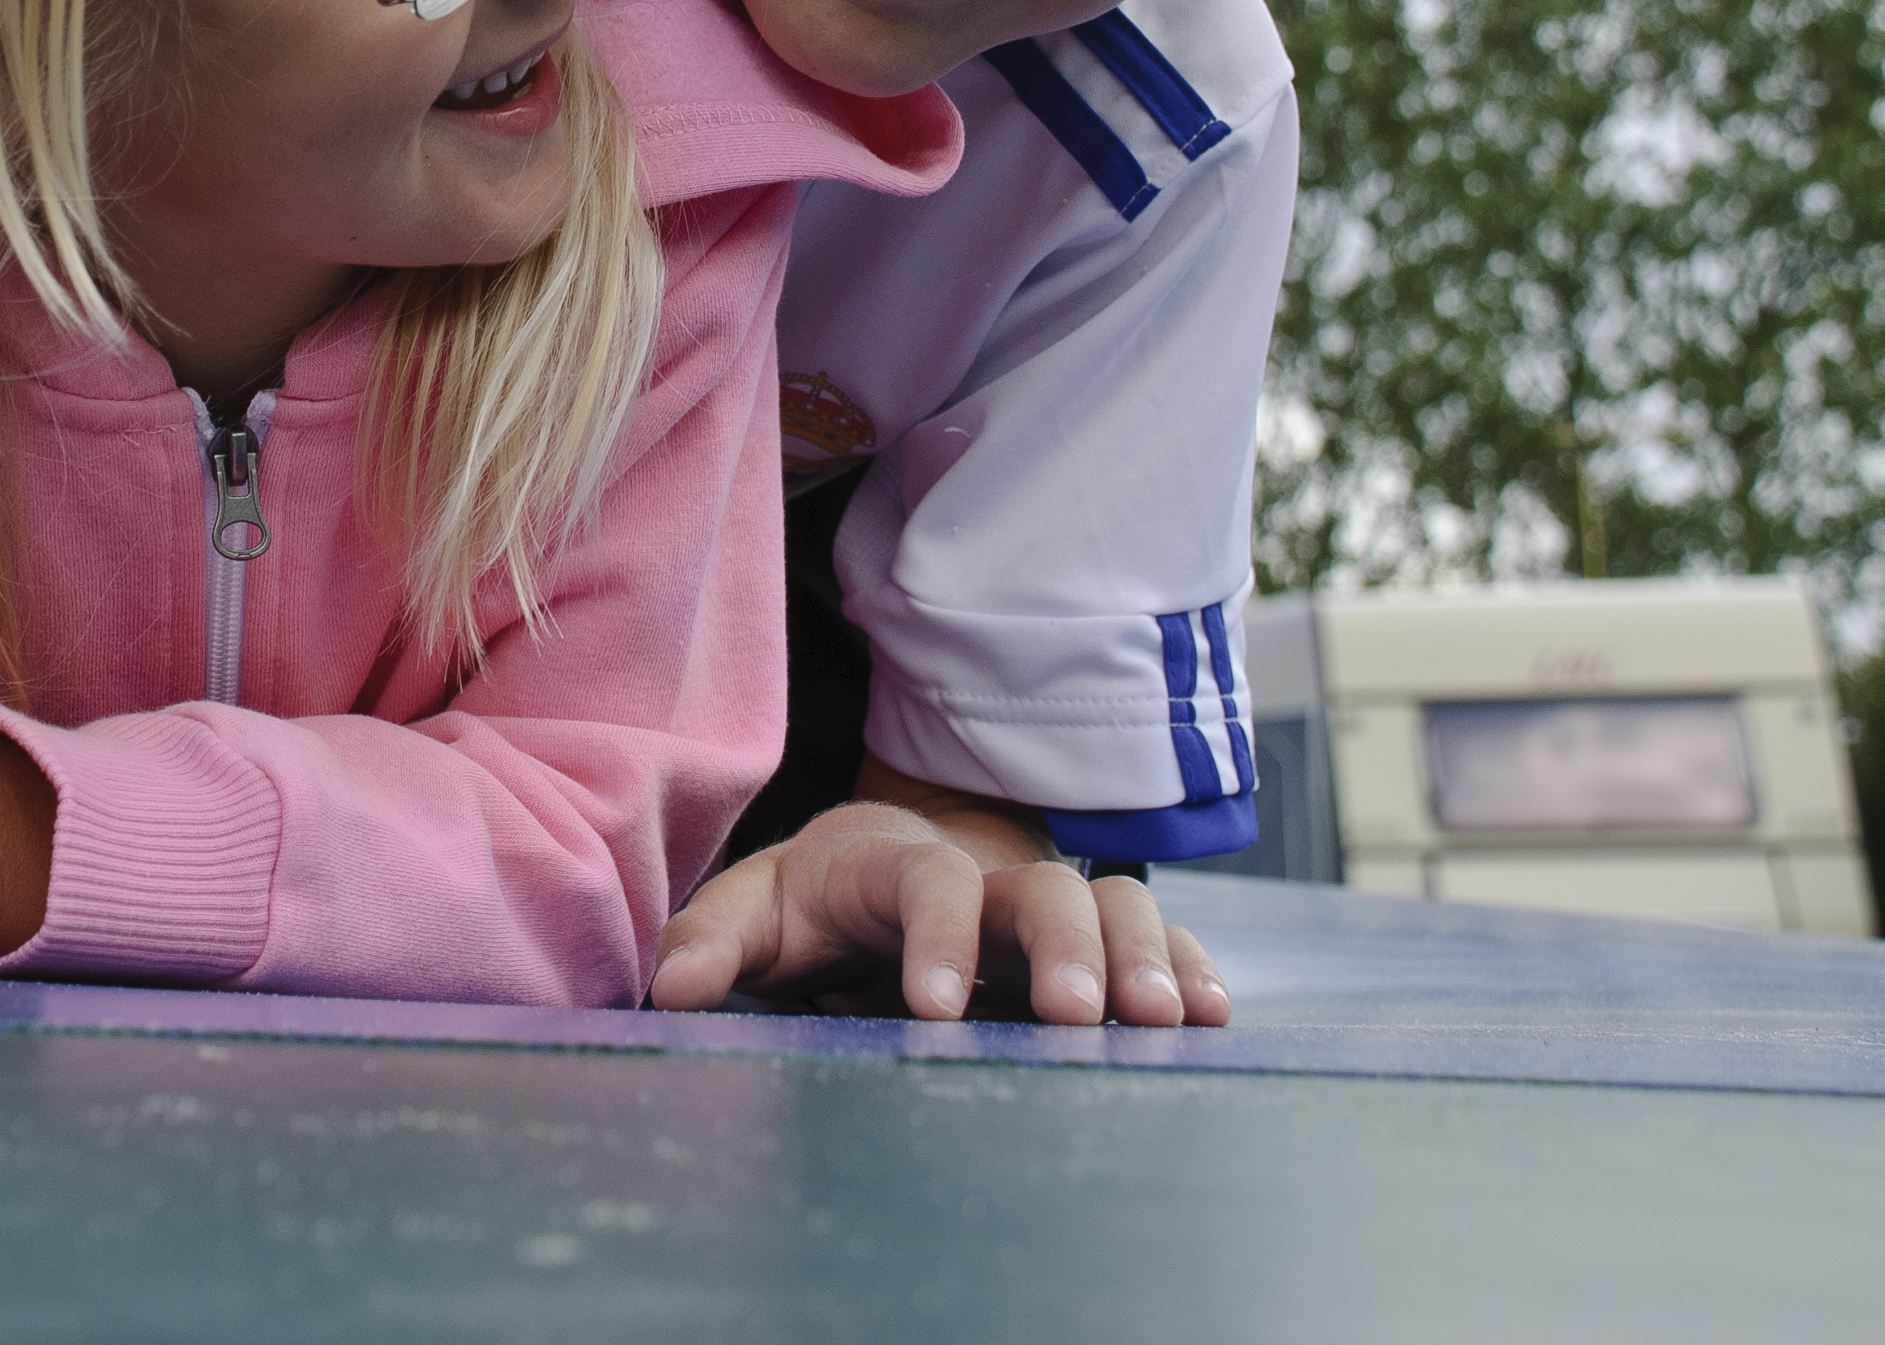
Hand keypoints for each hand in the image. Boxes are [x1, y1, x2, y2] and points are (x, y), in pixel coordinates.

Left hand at [650, 792, 1230, 1026]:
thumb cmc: (817, 897)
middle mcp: (988, 878)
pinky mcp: (1093, 942)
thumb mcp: (756, 910)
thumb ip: (713, 941)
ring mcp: (1048, 907)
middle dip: (1063, 948)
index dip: (938, 936)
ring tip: (1165, 1021)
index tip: (933, 1008)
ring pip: (1114, 908)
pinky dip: (1189, 967)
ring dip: (1142, 958)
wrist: (889, 862)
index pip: (928, 882)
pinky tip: (1211, 1016)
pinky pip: (1158, 939)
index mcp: (899, 863)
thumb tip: (672, 994)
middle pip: (1042, 891)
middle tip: (1069, 1016)